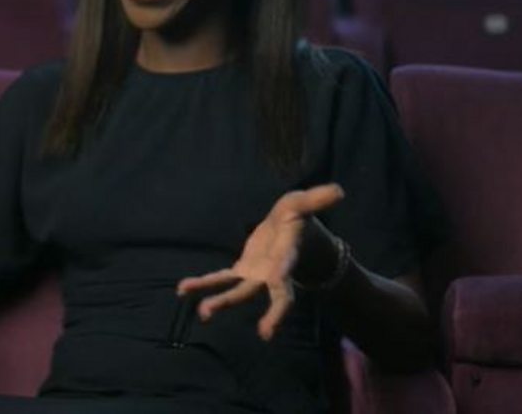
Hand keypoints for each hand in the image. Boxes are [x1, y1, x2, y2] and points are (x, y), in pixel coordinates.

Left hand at [175, 183, 344, 340]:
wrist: (292, 234)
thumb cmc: (297, 218)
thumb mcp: (303, 204)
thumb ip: (317, 199)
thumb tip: (340, 190)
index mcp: (286, 257)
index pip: (286, 276)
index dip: (282, 283)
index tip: (275, 292)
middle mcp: (271, 273)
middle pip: (264, 294)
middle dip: (257, 311)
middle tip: (254, 331)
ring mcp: (255, 276)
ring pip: (237, 293)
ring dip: (220, 302)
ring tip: (202, 313)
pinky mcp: (242, 271)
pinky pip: (219, 279)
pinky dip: (202, 284)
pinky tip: (181, 290)